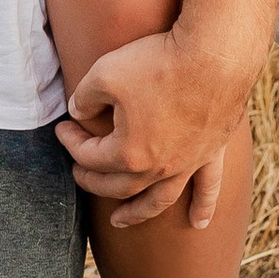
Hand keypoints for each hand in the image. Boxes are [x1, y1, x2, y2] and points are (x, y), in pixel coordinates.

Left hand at [56, 30, 253, 230]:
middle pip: (117, 184)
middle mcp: (158, 167)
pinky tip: (198, 223)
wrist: (215, 55)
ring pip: (158, 199)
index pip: (90, 156)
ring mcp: (187, 163)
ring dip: (137, 212)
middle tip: (78, 171)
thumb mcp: (105, 73)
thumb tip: (77, 111)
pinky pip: (207, 187)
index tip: (63, 127)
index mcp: (128, 153)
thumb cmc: (158, 62)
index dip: (71, 141)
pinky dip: (202, 207)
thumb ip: (84, 98)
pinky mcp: (211, 152)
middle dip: (92, 180)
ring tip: (119, 222)